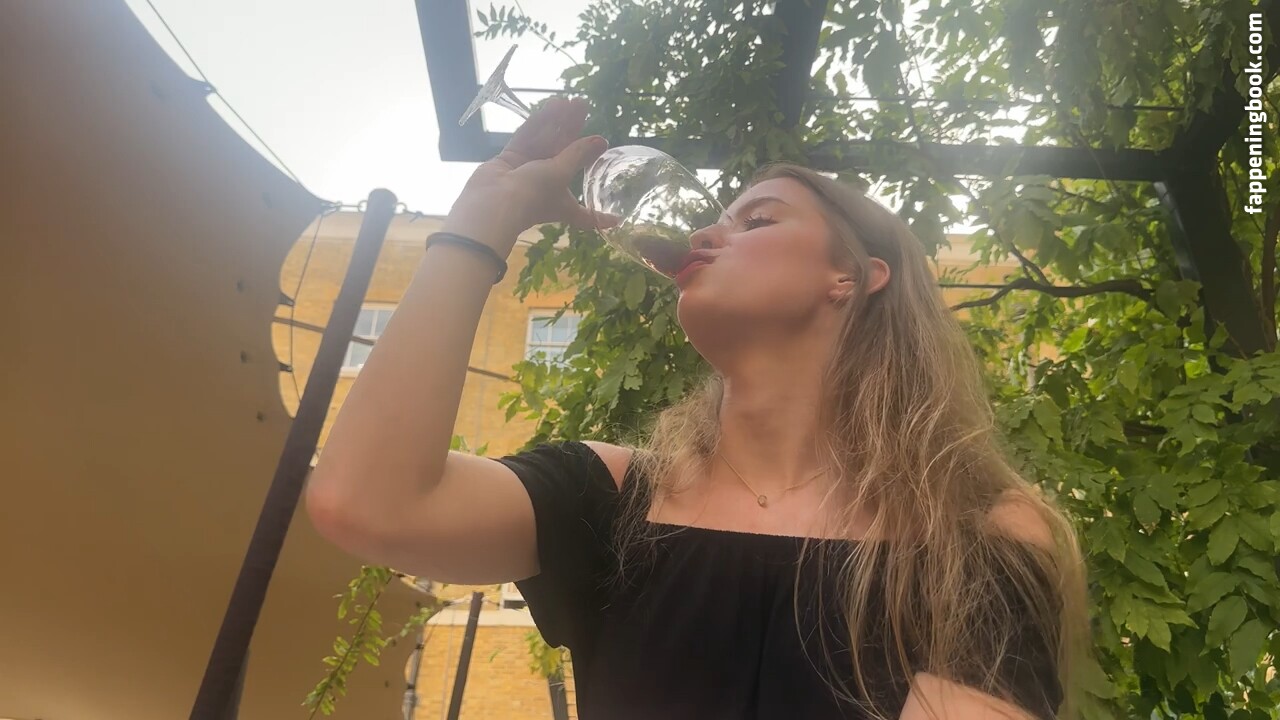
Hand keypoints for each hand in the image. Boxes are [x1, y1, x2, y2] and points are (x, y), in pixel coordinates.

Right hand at [442, 97, 616, 253]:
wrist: (493, 201)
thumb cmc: (533, 194)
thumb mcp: (561, 173)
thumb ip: (578, 155)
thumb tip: (601, 142)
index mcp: (563, 202)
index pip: (584, 215)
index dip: (599, 218)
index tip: (616, 220)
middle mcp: (547, 186)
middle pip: (564, 156)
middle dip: (574, 132)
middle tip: (584, 105)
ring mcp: (527, 171)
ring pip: (546, 142)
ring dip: (559, 121)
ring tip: (572, 100)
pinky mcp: (510, 159)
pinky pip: (529, 138)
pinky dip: (540, 123)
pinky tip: (553, 106)